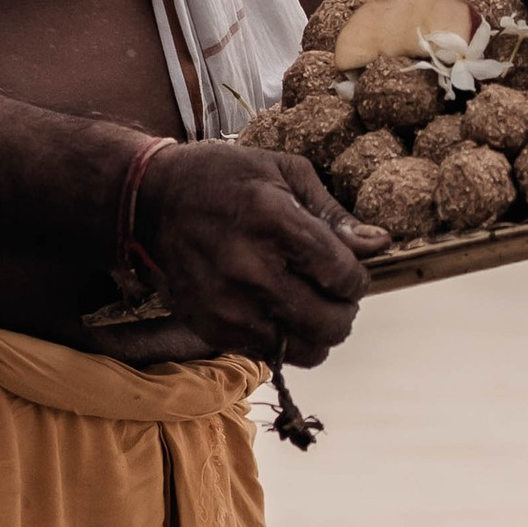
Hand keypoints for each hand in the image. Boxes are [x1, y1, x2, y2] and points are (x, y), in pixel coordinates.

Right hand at [90, 140, 379, 371]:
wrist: (148, 202)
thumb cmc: (222, 178)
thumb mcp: (283, 172)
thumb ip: (333, 214)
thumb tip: (379, 244)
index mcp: (274, 221)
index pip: (343, 275)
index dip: (357, 278)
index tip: (348, 271)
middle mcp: (252, 269)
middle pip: (330, 323)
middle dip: (343, 310)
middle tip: (332, 293)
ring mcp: (229, 305)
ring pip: (306, 350)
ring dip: (316, 332)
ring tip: (305, 305)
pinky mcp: (211, 328)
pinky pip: (269, 354)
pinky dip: (282, 338)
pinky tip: (272, 309)